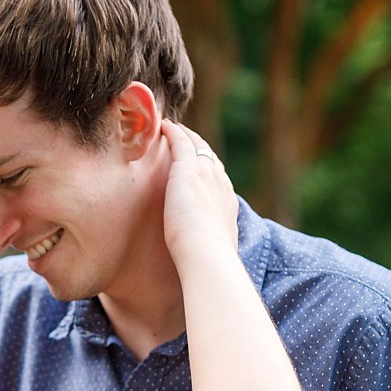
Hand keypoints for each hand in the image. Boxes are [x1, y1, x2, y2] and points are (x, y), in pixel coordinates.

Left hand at [159, 121, 237, 260]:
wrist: (207, 256)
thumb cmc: (206, 263)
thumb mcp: (211, 252)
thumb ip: (207, 249)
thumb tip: (202, 264)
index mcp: (227, 203)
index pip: (217, 179)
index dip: (207, 169)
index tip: (197, 165)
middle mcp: (221, 184)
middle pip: (210, 158)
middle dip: (198, 147)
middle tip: (185, 139)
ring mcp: (206, 174)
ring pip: (196, 145)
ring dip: (185, 136)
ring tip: (172, 129)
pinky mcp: (189, 170)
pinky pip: (181, 142)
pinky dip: (173, 132)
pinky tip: (163, 126)